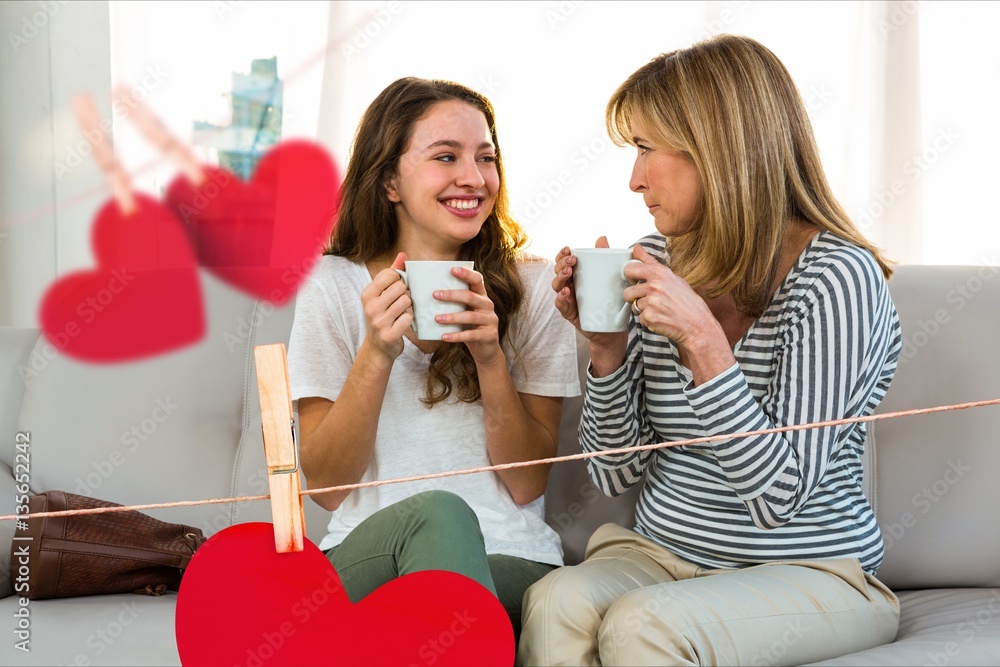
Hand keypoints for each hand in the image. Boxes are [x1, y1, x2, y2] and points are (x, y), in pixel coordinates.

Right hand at [360, 252, 411, 362]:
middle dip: (406, 294)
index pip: (390, 274)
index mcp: (367, 294)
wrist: (378, 348)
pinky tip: (403, 324)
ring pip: (406, 302)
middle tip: (401, 303)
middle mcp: (370, 307)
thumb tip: (403, 254)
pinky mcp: (389, 335)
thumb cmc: (382, 316)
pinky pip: (408, 319)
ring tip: (402, 313)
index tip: (398, 289)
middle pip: (401, 287)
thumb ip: (392, 273)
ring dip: (409, 307)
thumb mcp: (382, 294)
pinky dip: (409, 320)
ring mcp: (378, 322)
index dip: (400, 280)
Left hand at [435, 267, 502, 366]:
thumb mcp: (465, 312)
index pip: (477, 280)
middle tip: (435, 295)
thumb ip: (454, 304)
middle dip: (452, 295)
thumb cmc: (470, 327)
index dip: (466, 274)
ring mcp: (490, 320)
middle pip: (470, 297)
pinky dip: (456, 336)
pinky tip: (444, 337)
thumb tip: (428, 295)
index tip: (452, 269)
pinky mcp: (489, 335)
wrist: (486, 350)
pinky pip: (471, 335)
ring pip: (470, 316)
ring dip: (452, 317)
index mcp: (482, 296)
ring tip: (436, 318)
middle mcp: (488, 305)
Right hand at [553, 236, 628, 375]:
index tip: (568, 249)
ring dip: (560, 278)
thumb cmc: (610, 302)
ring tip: (568, 273)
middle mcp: (570, 286)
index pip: (564, 262)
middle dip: (561, 264)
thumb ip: (605, 258)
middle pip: (558, 272)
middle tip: (571, 261)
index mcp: (577, 276)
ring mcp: (569, 300)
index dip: (562, 255)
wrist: (613, 329)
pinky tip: (566, 292)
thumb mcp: (611, 278)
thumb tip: (602, 238)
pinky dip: (561, 298)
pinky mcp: (570, 314)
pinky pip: (561, 305)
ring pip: (557, 286)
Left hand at [622, 244, 722, 351]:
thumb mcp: (672, 277)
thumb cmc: (687, 301)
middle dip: (634, 298)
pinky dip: (648, 320)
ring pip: (634, 306)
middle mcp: (655, 285)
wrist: (698, 324)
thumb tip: (636, 248)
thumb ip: (651, 262)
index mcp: (660, 273)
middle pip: (627, 292)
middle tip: (650, 301)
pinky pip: (639, 318)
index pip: (630, 269)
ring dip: (643, 309)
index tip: (635, 281)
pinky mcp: (649, 317)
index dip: (630, 277)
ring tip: (660, 309)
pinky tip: (662, 318)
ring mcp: (652, 301)